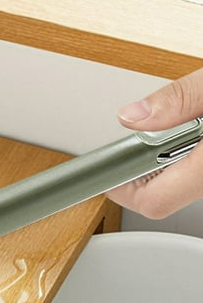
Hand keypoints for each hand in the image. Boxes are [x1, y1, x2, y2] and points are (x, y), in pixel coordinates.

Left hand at [107, 68, 202, 218]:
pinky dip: (189, 160)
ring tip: (185, 129)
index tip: (108, 171)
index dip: (122, 188)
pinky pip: (198, 177)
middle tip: (144, 140)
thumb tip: (133, 118)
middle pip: (165, 197)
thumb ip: (179, 100)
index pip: (152, 203)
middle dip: (145, 171)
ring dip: (170, 163)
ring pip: (185, 186)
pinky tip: (198, 136)